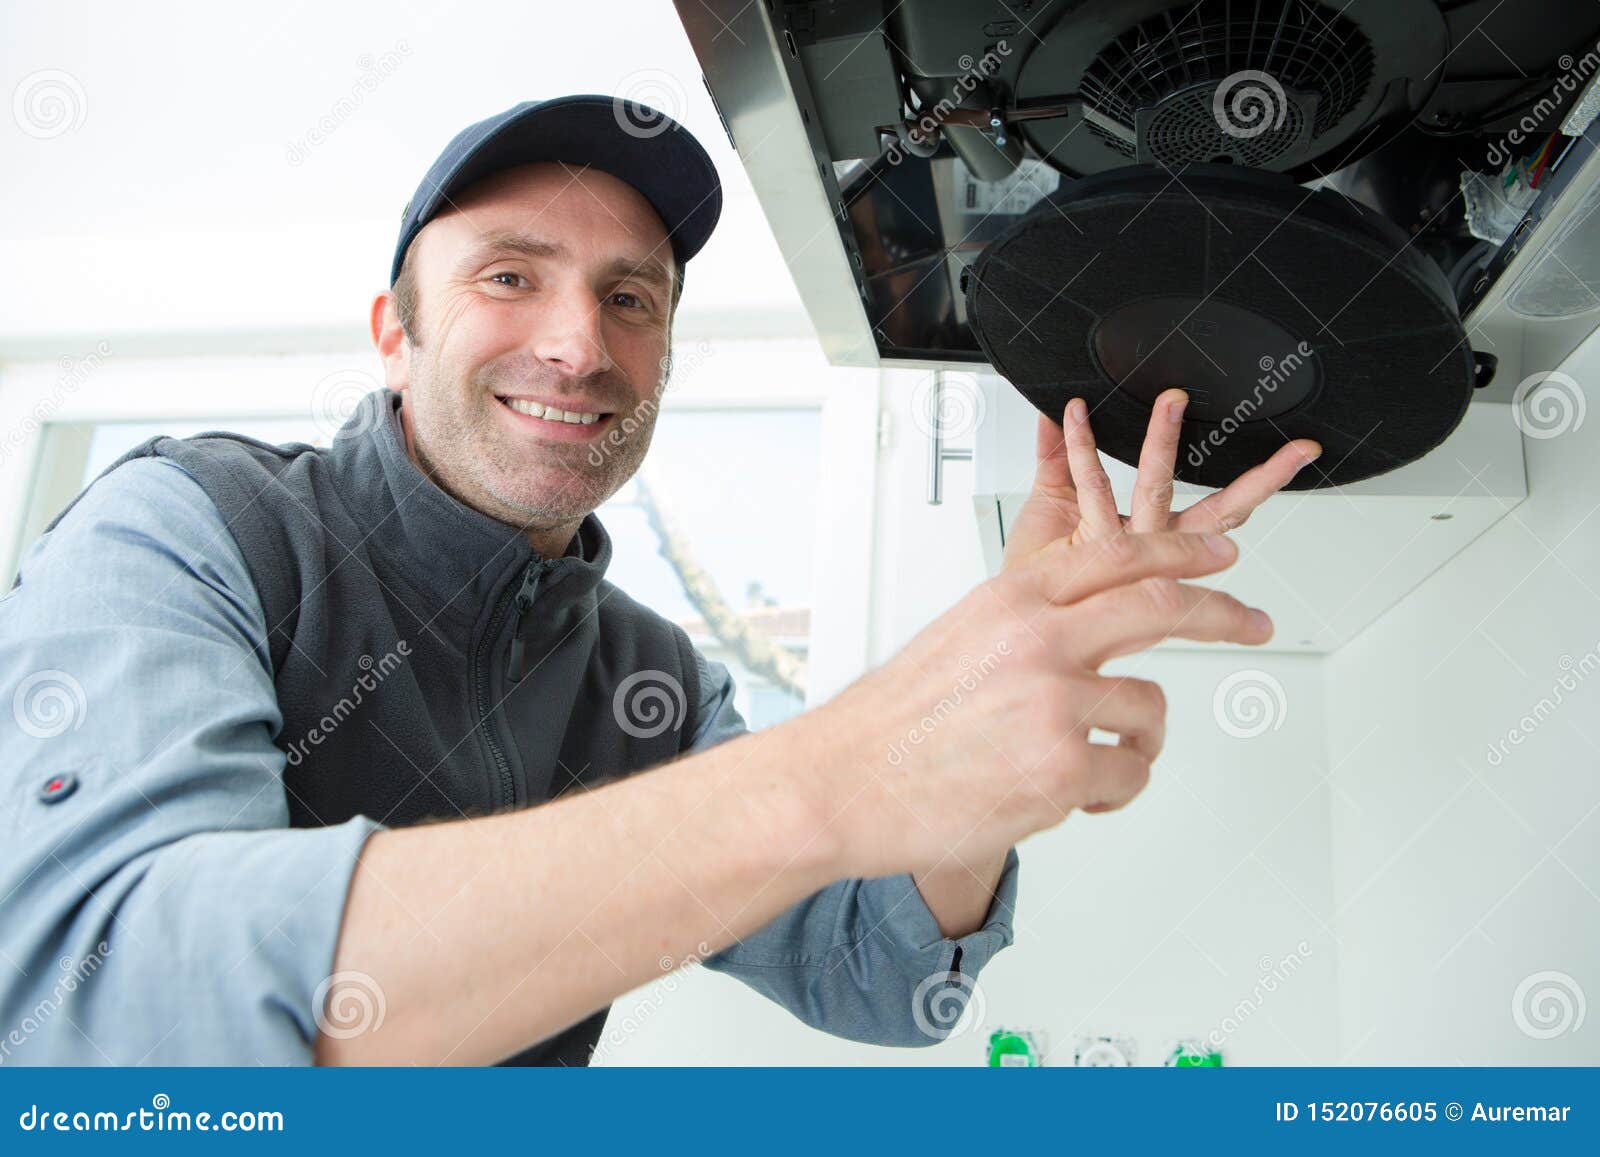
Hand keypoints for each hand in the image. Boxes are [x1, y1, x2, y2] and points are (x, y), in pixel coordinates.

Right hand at [813, 529, 1272, 878]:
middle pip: (1162, 606)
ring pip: (1148, 710)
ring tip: (1091, 763)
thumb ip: (1030, 625)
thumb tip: (1094, 634)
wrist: (841, 783)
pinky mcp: (1062, 767)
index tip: (1223, 553)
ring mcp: (1054, 700)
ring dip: (1135, 741)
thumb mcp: (959, 638)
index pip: (1120, 555)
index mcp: (1011, 597)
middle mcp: (1038, 636)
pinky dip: (1111, 792)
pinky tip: (1069, 796)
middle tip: (1254, 622)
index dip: (1184, 551)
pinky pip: (1129, 774)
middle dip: (1223, 613)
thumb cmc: (891, 723)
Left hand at [1002, 389, 1321, 567]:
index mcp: (1156, 539)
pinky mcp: (1090, 542)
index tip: (1296, 453)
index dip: (1260, 482)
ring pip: (1158, 487)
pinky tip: (1075, 416)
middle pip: (1219, 511)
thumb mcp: (1051, 500)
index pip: (1221, 510)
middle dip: (1258, 480)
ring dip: (1163, 440)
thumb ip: (1058, 456)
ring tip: (1174, 402)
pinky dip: (1080, 447)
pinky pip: (1091, 486)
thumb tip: (1053, 416)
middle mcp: (1149, 543)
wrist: (1010, 609)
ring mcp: (1124, 544)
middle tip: (1291, 450)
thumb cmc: (1035, 567)